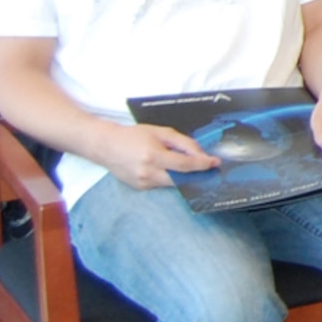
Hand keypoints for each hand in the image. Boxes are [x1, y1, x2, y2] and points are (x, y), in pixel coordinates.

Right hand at [99, 123, 217, 189]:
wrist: (106, 146)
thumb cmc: (134, 135)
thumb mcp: (160, 132)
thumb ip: (182, 143)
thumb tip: (200, 154)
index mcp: (154, 156)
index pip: (185, 165)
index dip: (202, 164)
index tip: (215, 163)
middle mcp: (148, 173)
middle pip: (182, 179)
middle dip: (197, 174)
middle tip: (209, 168)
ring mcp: (143, 183)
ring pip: (173, 183)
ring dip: (184, 176)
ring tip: (190, 167)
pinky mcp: (141, 188)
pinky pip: (162, 184)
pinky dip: (169, 177)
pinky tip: (169, 169)